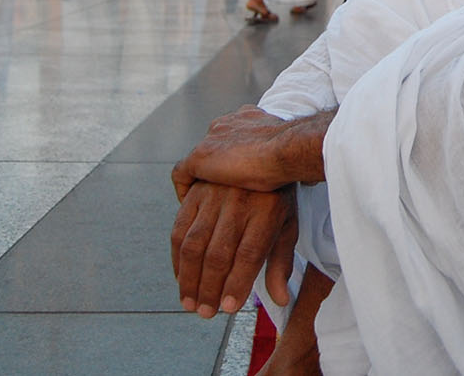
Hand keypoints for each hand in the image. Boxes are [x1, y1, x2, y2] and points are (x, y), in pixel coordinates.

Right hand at [171, 181, 296, 317]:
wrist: (263, 151)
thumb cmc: (277, 197)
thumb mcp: (287, 225)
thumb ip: (280, 262)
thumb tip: (280, 298)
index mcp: (266, 212)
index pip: (248, 255)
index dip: (237, 284)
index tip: (229, 308)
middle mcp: (239, 203)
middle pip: (218, 254)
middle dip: (209, 288)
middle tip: (205, 312)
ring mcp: (214, 195)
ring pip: (194, 244)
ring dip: (189, 278)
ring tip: (189, 302)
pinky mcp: (194, 193)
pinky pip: (179, 228)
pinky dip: (176, 257)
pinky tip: (181, 276)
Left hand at [172, 106, 331, 195]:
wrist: (287, 148)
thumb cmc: (297, 152)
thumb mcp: (294, 152)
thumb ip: (291, 160)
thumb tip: (307, 182)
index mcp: (248, 118)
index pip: (234, 133)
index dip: (233, 154)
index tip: (237, 171)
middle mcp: (227, 123)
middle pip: (213, 145)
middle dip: (215, 165)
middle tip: (218, 189)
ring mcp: (212, 139)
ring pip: (197, 161)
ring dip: (200, 180)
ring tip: (202, 201)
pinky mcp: (200, 156)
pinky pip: (182, 174)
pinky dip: (184, 189)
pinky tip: (190, 204)